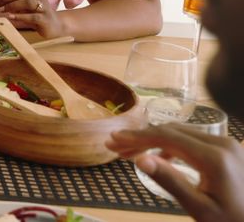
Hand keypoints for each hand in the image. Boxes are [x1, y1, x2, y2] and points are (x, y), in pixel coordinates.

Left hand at [0, 0, 63, 38]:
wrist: (56, 26)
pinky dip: (20, 16)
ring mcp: (44, 7)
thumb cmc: (37, 15)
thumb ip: (14, 2)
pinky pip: (32, 16)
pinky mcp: (45, 19)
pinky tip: (11, 17)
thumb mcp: (25, 7)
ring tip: (2, 10)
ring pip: (27, 1)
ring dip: (12, 5)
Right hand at [107, 124, 243, 221]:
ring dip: (154, 139)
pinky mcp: (228, 150)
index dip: (137, 138)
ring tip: (130, 151)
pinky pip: (194, 140)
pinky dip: (171, 144)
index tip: (113, 142)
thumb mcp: (199, 208)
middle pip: (172, 131)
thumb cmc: (231, 221)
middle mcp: (222, 143)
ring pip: (182, 133)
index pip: (167, 137)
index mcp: (214, 157)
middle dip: (141, 137)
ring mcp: (227, 144)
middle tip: (115, 146)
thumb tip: (140, 159)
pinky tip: (159, 157)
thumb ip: (170, 181)